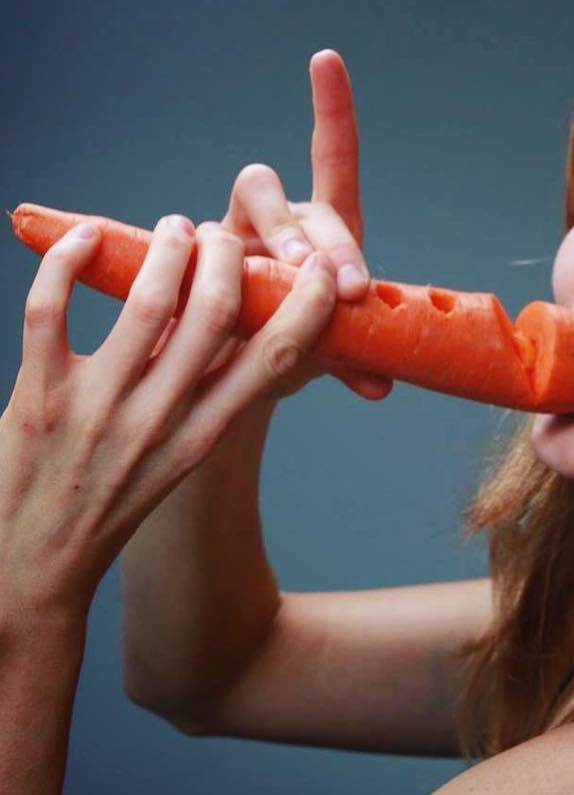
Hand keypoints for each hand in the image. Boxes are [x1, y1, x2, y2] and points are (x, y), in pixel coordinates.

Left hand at [0, 214, 342, 620]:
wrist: (30, 567)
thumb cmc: (112, 503)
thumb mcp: (179, 456)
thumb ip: (208, 394)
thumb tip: (234, 323)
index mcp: (202, 434)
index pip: (272, 359)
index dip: (306, 306)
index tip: (321, 268)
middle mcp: (157, 419)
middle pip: (213, 314)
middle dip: (227, 257)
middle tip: (222, 235)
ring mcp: (96, 406)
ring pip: (145, 304)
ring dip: (168, 250)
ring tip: (174, 227)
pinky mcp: (37, 396)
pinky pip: (51, 310)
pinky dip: (67, 262)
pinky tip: (86, 235)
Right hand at [152, 49, 393, 402]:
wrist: (240, 377)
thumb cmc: (296, 345)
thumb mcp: (329, 348)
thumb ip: (354, 357)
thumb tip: (382, 384)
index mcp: (322, 229)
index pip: (330, 156)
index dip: (330, 107)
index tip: (325, 59)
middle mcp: (277, 223)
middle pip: (296, 201)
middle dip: (322, 237)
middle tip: (343, 287)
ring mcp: (231, 238)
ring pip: (250, 206)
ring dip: (280, 238)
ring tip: (296, 280)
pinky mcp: (195, 261)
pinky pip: (201, 256)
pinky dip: (214, 284)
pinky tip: (224, 315)